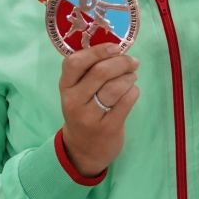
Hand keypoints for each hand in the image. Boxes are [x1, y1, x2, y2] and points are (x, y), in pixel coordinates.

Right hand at [58, 42, 140, 176]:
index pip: (74, 62)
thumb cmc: (83, 112)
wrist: (83, 150)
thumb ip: (88, 72)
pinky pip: (126, 102)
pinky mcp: (108, 128)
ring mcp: (90, 116)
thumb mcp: (76, 93)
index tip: (115, 47)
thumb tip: (115, 48)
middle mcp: (74, 101)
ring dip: (129, 77)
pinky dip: (133, 91)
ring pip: (115, 87)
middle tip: (132, 62)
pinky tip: (132, 91)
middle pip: (100, 72)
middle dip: (121, 62)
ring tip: (132, 76)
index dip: (97, 51)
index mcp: (65, 88)